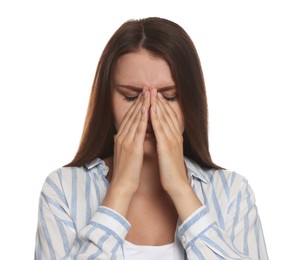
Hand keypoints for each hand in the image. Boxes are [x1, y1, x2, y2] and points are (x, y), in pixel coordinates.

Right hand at [102, 88, 149, 215]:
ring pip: (134, 118)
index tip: (143, 95)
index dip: (137, 105)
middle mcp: (122, 136)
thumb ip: (127, 142)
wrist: (122, 185)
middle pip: (131, 114)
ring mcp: (126, 141)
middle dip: (140, 100)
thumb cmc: (127, 171)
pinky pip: (138, 129)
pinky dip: (142, 117)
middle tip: (147, 87)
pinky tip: (147, 108)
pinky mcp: (132, 147)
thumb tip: (128, 135)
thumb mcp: (126, 153)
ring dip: (142, 104)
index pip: (129, 117)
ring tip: (149, 92)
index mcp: (121, 138)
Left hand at [149, 88, 187, 193]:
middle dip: (159, 100)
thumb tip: (158, 135)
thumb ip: (164, 142)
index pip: (168, 117)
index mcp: (174, 137)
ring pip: (164, 118)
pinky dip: (156, 117)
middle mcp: (174, 135)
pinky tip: (151, 108)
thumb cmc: (170, 170)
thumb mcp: (168, 153)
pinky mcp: (167, 146)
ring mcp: (171, 140)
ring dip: (157, 104)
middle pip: (167, 113)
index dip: (162, 105)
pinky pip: (160, 129)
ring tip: (151, 92)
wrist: (177, 184)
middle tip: (152, 88)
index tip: (155, 95)